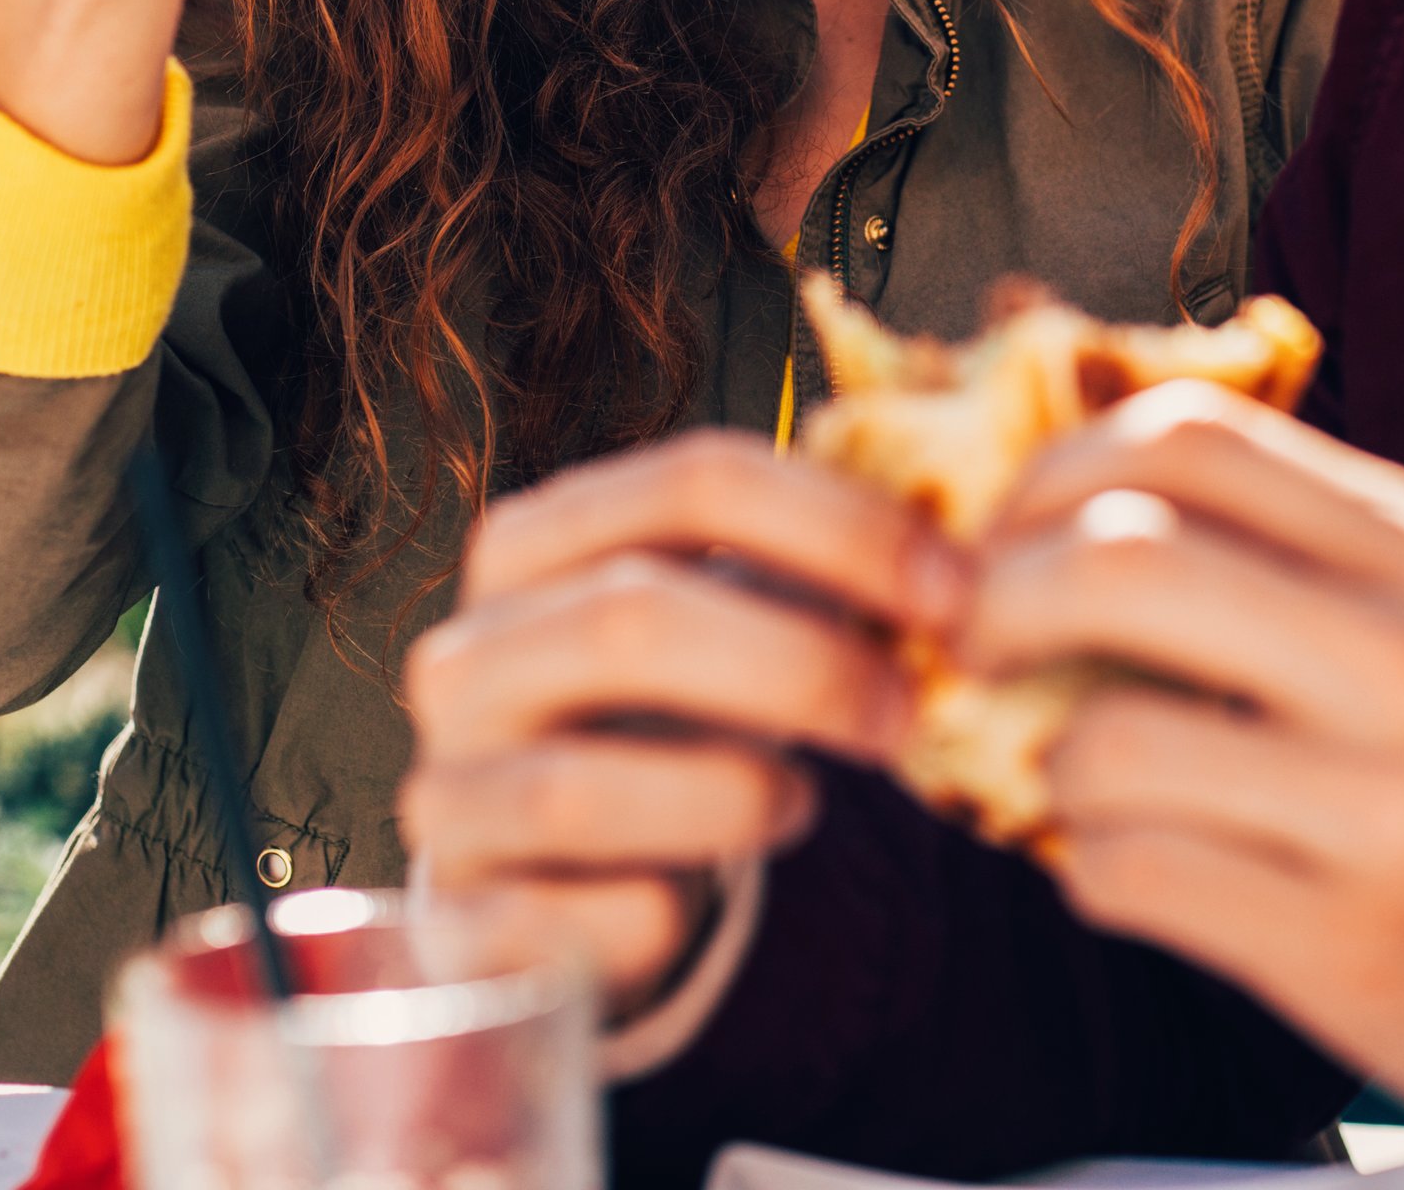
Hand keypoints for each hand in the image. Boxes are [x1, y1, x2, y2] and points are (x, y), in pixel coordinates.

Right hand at [400, 434, 965, 1016]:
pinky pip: (561, 922)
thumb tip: (955, 561)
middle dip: (802, 666)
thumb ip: (812, 572)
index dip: (841, 527)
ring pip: (580, 788)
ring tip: (800, 804)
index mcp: (533, 544)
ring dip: (733, 796)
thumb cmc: (664, 718)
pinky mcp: (459, 919)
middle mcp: (466, 656)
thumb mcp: (721, 619)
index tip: (954, 590)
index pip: (692, 481)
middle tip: (906, 713)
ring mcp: (448, 789)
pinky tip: (689, 903)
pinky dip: (653, 915)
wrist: (549, 868)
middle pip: (631, 620)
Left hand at [965, 388, 1403, 1189]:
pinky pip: (1131, 880)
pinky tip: (1140, 876)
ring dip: (1046, 769)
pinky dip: (1094, 875)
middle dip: (999, 599)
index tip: (1013, 530)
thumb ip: (1315, 553)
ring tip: (1088, 788)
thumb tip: (1098, 498)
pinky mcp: (1354, 948)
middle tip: (981, 645)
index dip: (1054, 475)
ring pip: (1100, 743)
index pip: (1188, 441)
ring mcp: (1388, 809)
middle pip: (1116, 559)